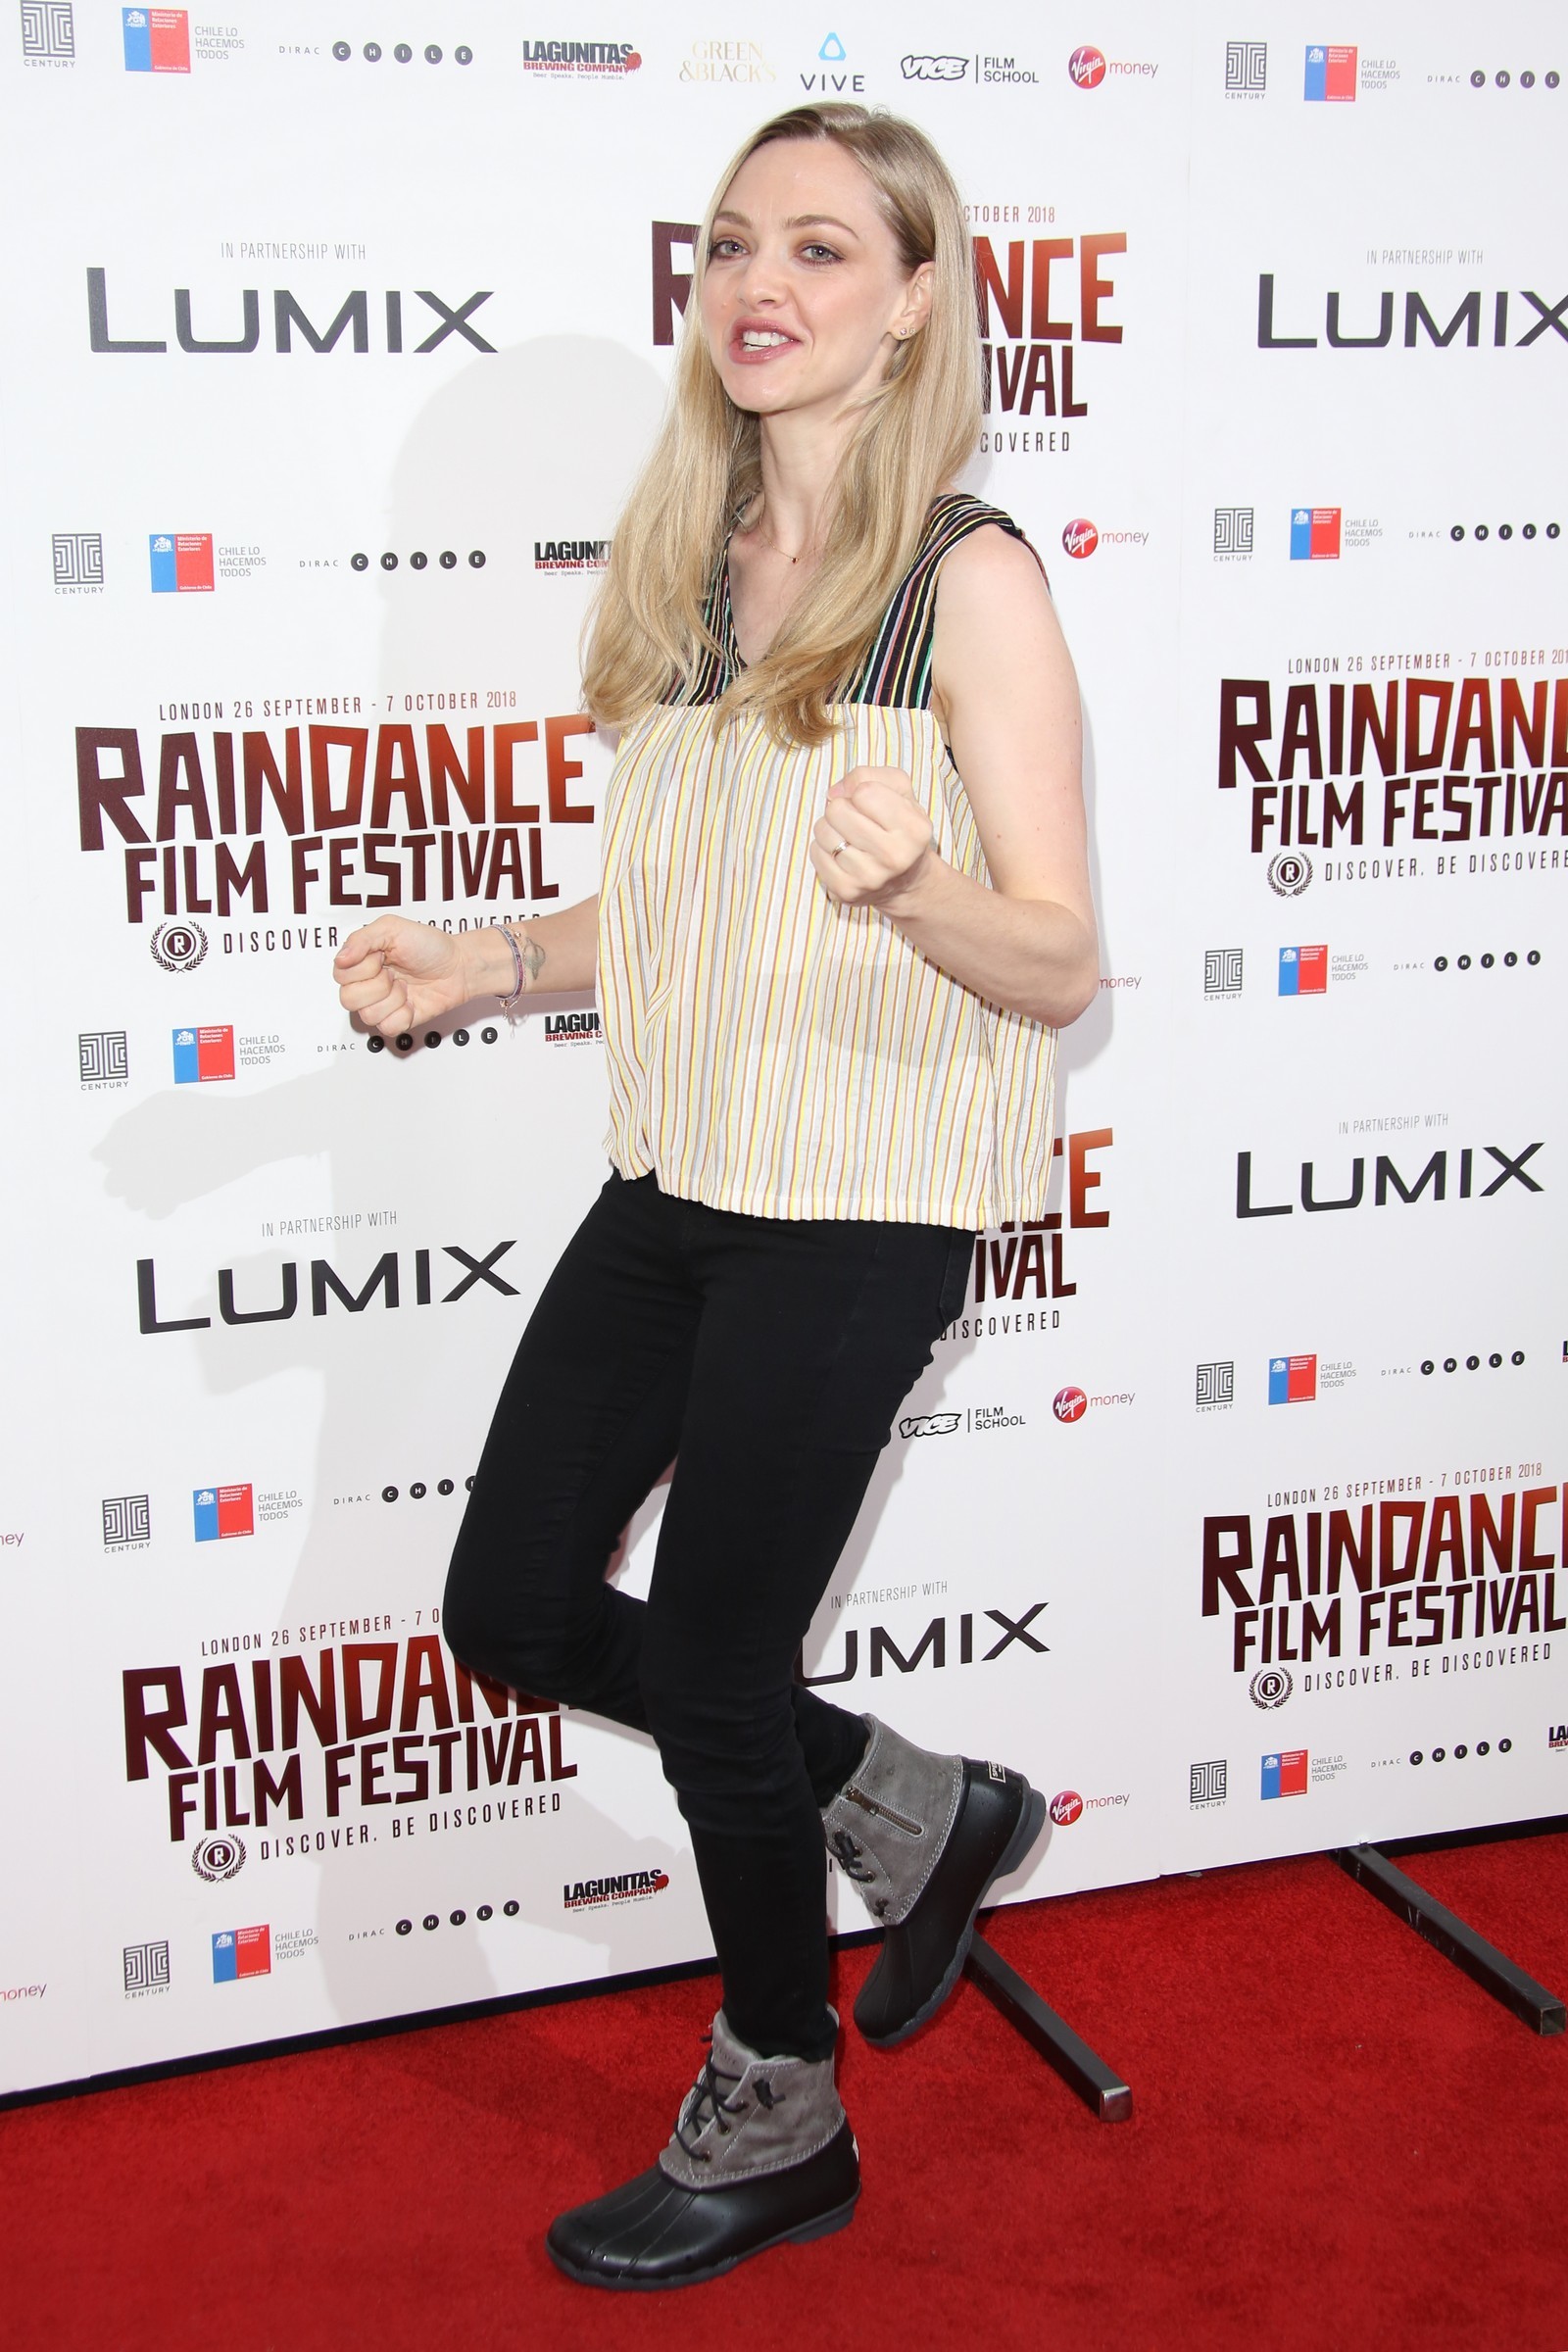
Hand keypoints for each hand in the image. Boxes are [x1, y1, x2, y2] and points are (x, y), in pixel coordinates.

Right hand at [332, 917, 490, 1038]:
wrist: (458, 966)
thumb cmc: (429, 945)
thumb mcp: (392, 928)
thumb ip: (361, 939)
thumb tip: (341, 959)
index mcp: (361, 961)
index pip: (340, 974)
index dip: (363, 967)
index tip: (380, 957)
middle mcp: (368, 984)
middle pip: (348, 999)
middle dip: (378, 985)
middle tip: (394, 973)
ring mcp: (382, 1004)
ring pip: (368, 1015)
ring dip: (393, 999)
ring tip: (405, 986)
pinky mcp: (397, 1020)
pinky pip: (387, 1027)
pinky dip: (403, 1014)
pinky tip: (411, 1001)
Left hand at [809, 765, 935, 909]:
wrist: (906, 882)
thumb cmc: (900, 828)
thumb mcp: (899, 792)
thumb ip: (868, 776)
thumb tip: (833, 793)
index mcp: (914, 829)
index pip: (864, 791)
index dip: (862, 792)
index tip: (872, 806)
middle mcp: (895, 857)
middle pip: (837, 810)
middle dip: (842, 808)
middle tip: (855, 820)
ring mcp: (869, 878)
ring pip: (823, 831)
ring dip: (831, 827)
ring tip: (848, 836)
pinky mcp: (846, 892)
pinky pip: (815, 853)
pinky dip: (823, 848)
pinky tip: (842, 854)